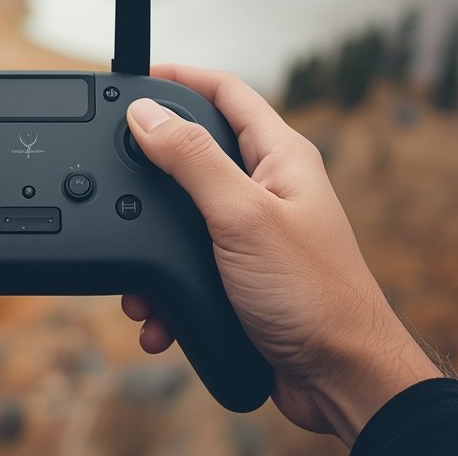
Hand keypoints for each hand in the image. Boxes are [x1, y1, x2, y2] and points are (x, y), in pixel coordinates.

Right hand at [121, 64, 440, 446]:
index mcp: (280, 156)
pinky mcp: (240, 274)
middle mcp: (268, 187)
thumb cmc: (315, 296)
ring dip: (152, 248)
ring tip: (138, 280)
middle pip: (195, 153)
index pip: (226, 92)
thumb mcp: (241, 216)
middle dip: (151, 172)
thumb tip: (145, 114)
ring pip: (182, 217)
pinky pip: (187, 266)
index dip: (181, 77)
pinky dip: (165, 289)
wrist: (340, 379)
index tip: (137, 76)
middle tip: (117, 177)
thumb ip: (192, 160)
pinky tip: (158, 315)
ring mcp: (253, 232)